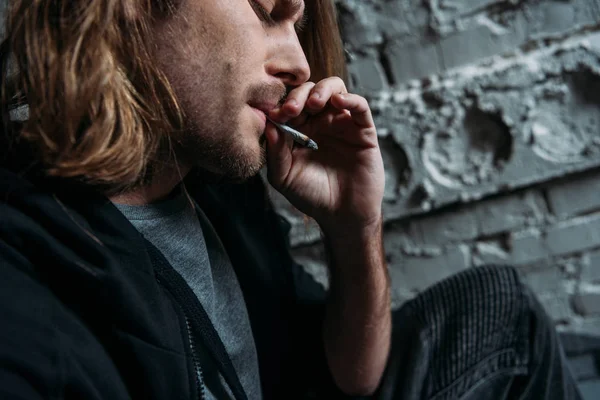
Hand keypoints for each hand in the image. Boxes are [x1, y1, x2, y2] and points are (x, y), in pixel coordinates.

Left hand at [265, 77, 384, 235]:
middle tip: (290, 110)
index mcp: (298, 130)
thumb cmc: (311, 196)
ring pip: (334, 89)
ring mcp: (342, 124)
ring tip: (313, 104)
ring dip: (322, 89)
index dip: (281, 104)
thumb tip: (269, 124)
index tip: (275, 115)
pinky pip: (360, 106)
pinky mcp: (363, 130)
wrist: (342, 216)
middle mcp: (319, 122)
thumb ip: (275, 152)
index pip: (288, 105)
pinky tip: (338, 102)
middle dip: (298, 96)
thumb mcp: (284, 177)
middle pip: (309, 91)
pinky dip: (350, 98)